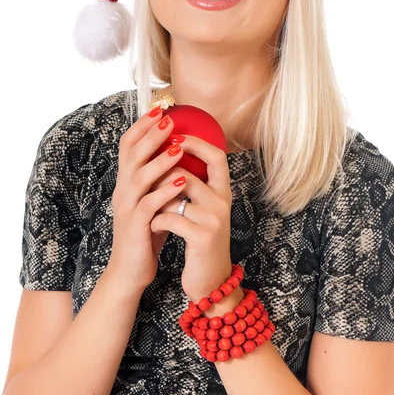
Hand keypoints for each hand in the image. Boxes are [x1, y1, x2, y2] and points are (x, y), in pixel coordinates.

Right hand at [106, 109, 186, 296]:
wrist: (130, 270)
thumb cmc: (146, 232)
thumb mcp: (151, 200)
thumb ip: (159, 179)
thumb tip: (178, 152)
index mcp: (126, 182)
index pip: (128, 146)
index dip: (142, 126)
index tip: (159, 108)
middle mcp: (123, 190)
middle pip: (132, 155)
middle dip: (151, 135)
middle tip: (169, 118)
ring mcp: (127, 208)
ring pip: (139, 177)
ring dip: (159, 160)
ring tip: (179, 148)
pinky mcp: (135, 226)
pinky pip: (149, 205)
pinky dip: (165, 191)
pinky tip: (181, 181)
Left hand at [149, 134, 233, 302]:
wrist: (210, 281)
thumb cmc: (200, 240)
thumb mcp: (204, 210)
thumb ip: (195, 184)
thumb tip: (173, 153)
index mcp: (223, 191)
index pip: (216, 155)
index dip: (195, 143)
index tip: (173, 137)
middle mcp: (222, 202)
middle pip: (188, 173)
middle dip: (162, 175)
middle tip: (147, 178)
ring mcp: (214, 220)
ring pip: (175, 195)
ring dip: (156, 200)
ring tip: (150, 206)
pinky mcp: (202, 238)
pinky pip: (170, 217)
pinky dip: (156, 220)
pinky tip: (153, 226)